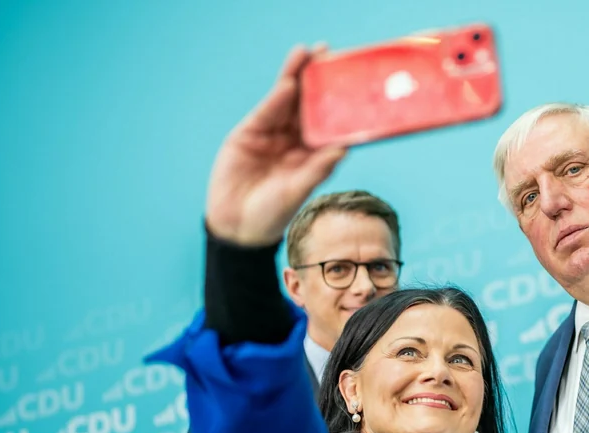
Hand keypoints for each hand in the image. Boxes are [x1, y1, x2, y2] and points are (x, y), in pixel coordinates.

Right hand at [204, 44, 346, 246]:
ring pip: (286, 101)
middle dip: (316, 77)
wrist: (238, 226)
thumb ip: (319, 167)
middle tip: (328, 51)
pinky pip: (266, 112)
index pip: (328, 119)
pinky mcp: (249, 134)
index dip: (337, 98)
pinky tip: (287, 82)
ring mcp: (272, 135)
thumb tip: (344, 147)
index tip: (350, 76)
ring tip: (305, 53)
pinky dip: (276, 97)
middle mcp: (295, 140)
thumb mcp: (299, 190)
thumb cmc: (275, 213)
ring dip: (295, 76)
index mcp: (314, 153)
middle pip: (307, 103)